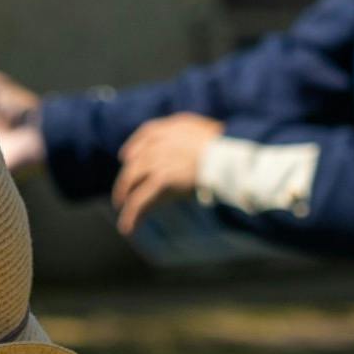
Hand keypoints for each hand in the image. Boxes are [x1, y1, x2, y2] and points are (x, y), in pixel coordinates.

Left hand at [112, 114, 224, 233]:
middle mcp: (161, 141)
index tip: (127, 156)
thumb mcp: (212, 135)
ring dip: (124, 195)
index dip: (134, 146)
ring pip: (132, 180)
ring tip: (122, 210)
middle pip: (136, 160)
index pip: (147, 133)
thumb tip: (201, 154)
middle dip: (127, 177)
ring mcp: (159, 160)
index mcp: (174, 126)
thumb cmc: (231, 147)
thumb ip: (198, 141)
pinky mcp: (161, 180)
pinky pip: (140, 200)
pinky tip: (128, 227)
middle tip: (122, 190)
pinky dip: (132, 215)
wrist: (229, 154)